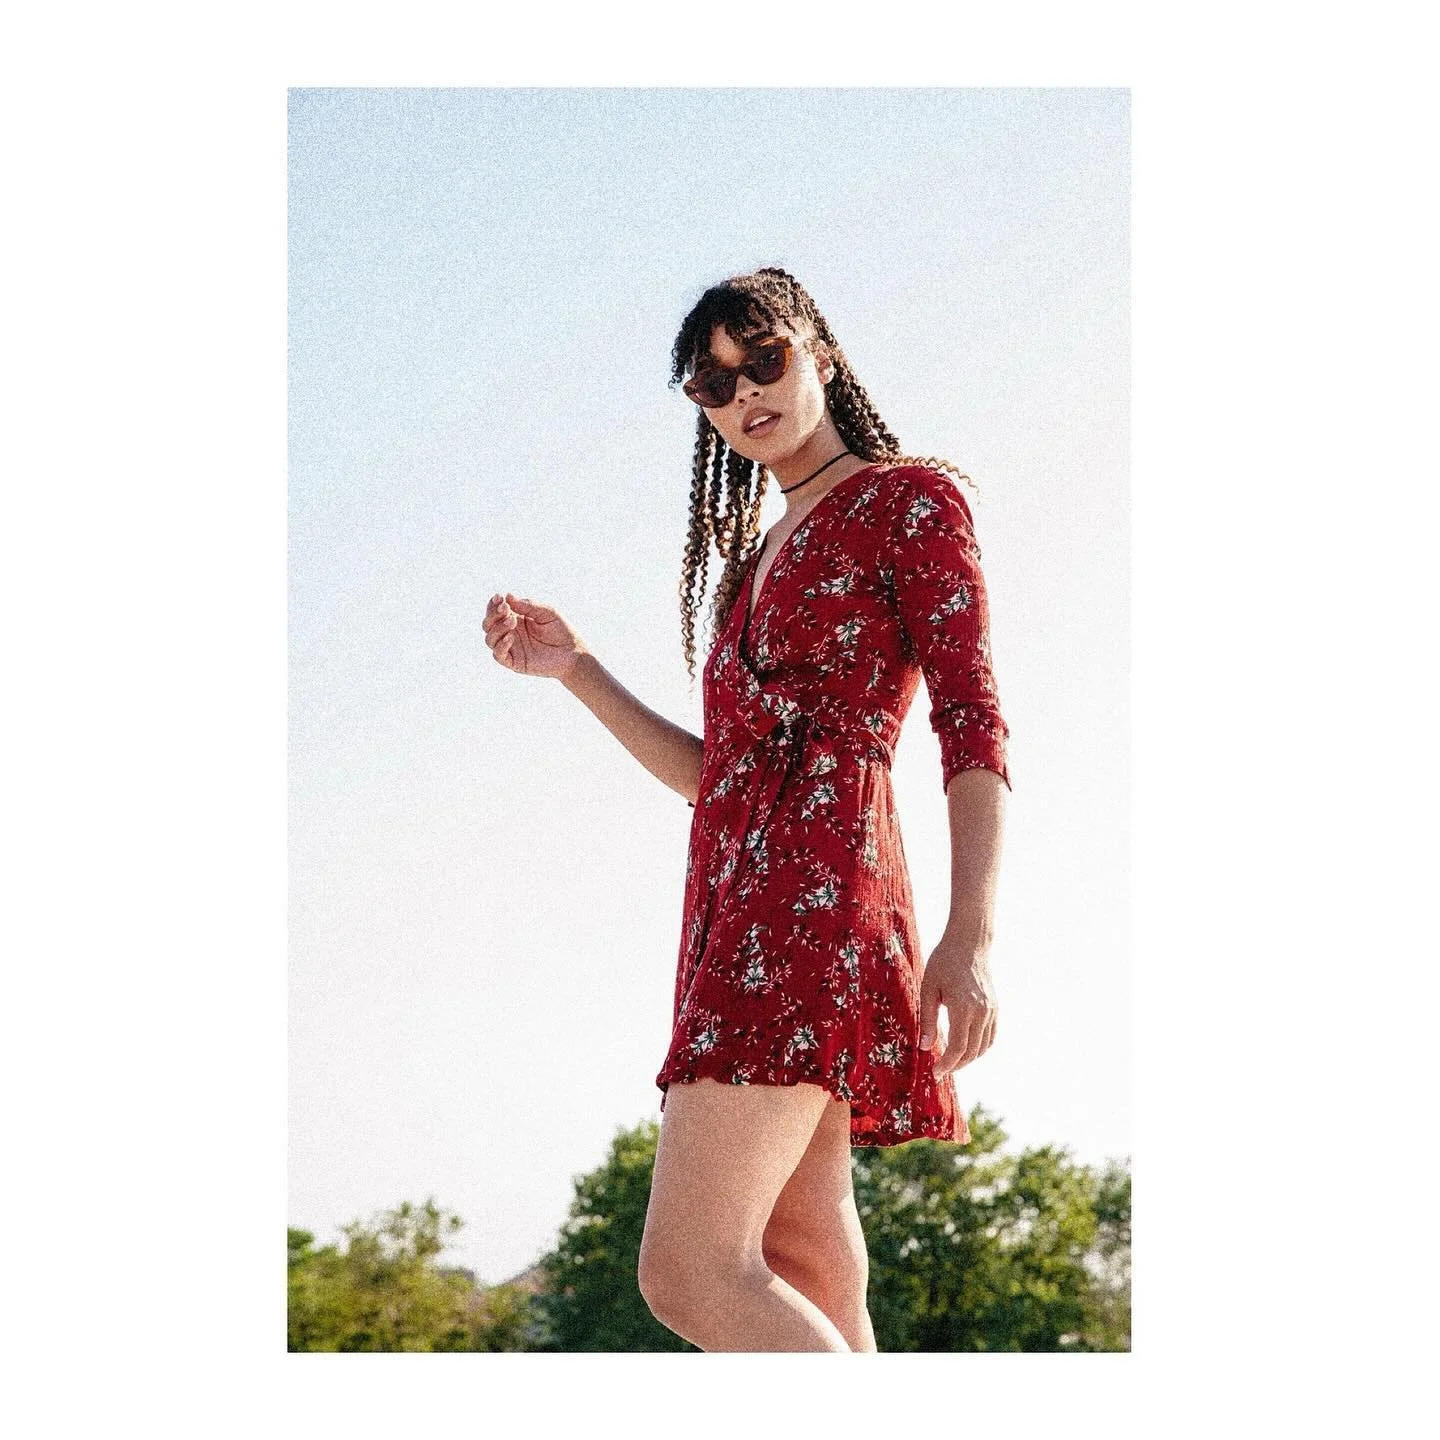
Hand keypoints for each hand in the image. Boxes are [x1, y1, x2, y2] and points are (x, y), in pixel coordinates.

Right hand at [483, 592, 587, 679]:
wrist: (573, 653)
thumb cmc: (561, 631)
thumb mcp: (547, 612)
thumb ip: (529, 605)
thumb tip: (508, 596)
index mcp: (516, 619)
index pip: (496, 611)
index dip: (493, 604)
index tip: (499, 597)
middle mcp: (510, 633)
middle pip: (488, 624)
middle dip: (493, 615)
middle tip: (505, 609)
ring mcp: (511, 648)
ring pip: (490, 639)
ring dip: (497, 628)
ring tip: (511, 621)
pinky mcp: (515, 662)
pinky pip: (498, 655)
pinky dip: (500, 646)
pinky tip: (510, 637)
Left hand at [917, 934, 997, 1075]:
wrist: (968, 944)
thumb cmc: (943, 963)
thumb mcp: (928, 989)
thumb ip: (927, 1020)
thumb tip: (926, 1048)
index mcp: (963, 1008)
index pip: (957, 1048)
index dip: (946, 1064)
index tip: (935, 1073)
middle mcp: (981, 1012)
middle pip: (971, 1052)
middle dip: (955, 1066)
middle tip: (940, 1071)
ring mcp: (991, 1010)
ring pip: (983, 1047)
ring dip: (968, 1059)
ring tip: (951, 1062)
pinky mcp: (995, 1007)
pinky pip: (990, 1036)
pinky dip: (980, 1048)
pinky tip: (966, 1049)